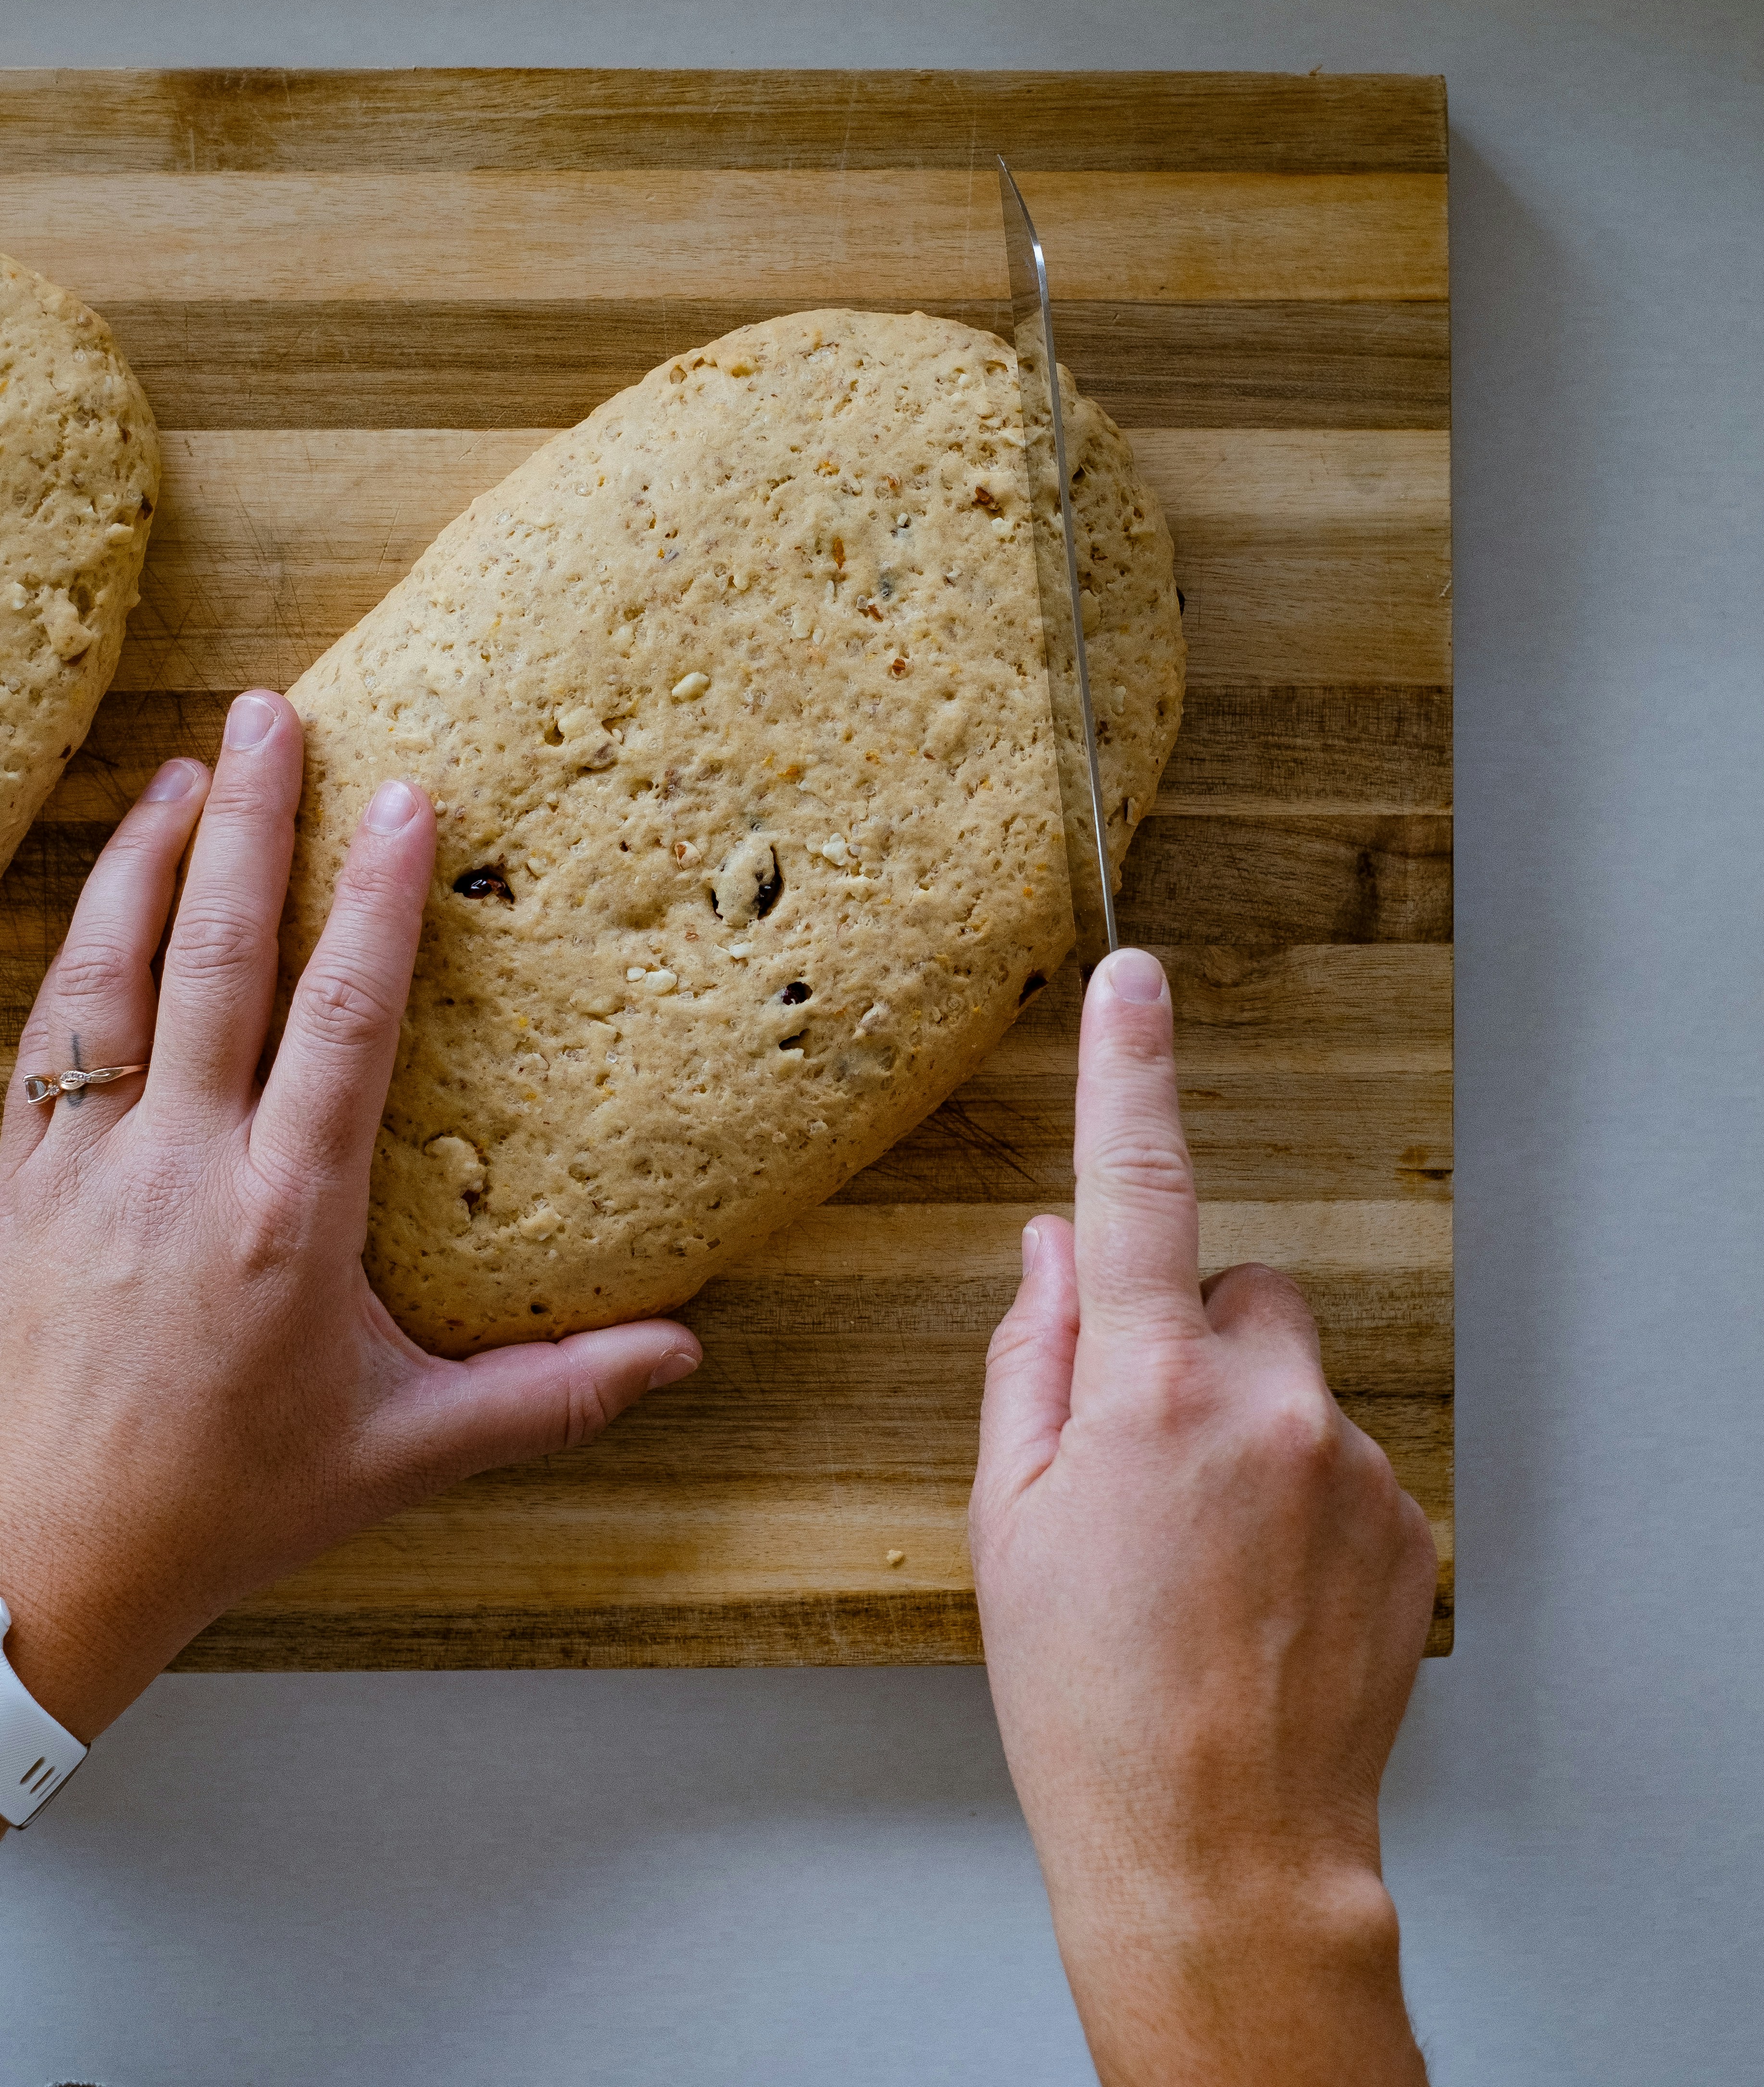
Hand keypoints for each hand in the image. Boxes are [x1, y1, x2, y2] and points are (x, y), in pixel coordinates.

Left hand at [0, 690, 700, 1753]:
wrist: (31, 1569)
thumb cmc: (222, 1507)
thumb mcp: (401, 1454)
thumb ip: (546, 1396)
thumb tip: (684, 1355)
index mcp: (282, 1219)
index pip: (341, 1024)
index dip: (377, 904)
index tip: (403, 800)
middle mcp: (175, 1168)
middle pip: (218, 956)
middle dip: (251, 823)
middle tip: (275, 718)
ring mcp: (77, 1168)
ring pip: (111, 974)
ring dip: (148, 860)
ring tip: (183, 771)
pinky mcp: (11, 1183)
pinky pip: (42, 1036)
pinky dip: (74, 946)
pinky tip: (98, 899)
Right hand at [971, 948, 1436, 2086]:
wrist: (1218, 1853)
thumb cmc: (1088, 1701)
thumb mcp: (1009, 1517)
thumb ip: (1033, 1358)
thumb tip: (1055, 1250)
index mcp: (1145, 1393)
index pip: (1135, 1189)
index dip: (1131, 1072)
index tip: (1134, 983)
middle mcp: (1266, 1407)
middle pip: (1238, 1291)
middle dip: (1191, 1340)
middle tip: (1139, 1460)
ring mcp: (1351, 1465)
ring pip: (1294, 1378)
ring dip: (1250, 1425)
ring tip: (1203, 1552)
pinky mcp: (1411, 1523)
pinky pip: (1346, 1454)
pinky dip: (1305, 1493)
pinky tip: (1261, 1588)